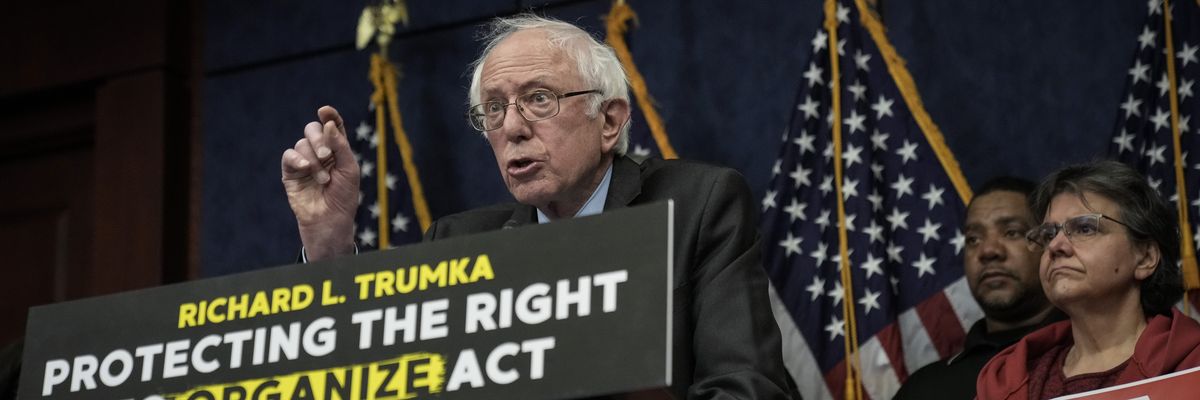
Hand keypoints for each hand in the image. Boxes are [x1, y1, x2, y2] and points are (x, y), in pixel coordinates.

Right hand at [281, 106, 359, 260]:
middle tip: (328, 156)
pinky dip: (297, 158)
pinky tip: (305, 168)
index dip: (329, 115)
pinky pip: (289, 155)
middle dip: (319, 139)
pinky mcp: (290, 172)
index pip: (332, 125)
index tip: (324, 111)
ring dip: (314, 160)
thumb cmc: (344, 196)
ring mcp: (304, 161)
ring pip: (302, 144)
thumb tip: (328, 124)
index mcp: (337, 149)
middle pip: (313, 129)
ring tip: (324, 179)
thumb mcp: (350, 169)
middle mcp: (320, 152)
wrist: (330, 220)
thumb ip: (340, 145)